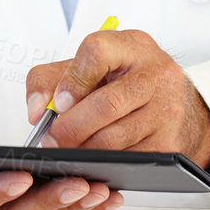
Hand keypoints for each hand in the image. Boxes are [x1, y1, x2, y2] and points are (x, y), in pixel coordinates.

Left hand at [26, 28, 209, 167]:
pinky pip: (128, 159)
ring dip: (83, 149)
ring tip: (66, 151)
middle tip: (51, 140)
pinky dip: (103, 163)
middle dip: (71, 127)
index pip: (97, 52)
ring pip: (115, 137)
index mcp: (132, 46)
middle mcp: (156, 73)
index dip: (73, 80)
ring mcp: (167, 109)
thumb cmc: (125, 80)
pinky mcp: (170, 142)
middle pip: (107, 103)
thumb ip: (52, 79)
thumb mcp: (92, 67)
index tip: (58, 103)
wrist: (173, 102)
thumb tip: (36, 111)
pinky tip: (92, 160)